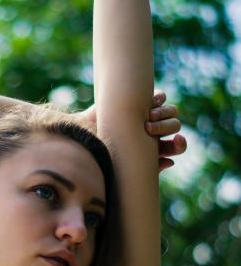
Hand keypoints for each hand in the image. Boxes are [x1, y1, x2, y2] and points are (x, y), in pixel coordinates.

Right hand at [72, 90, 186, 173]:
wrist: (86, 136)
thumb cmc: (104, 154)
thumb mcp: (126, 165)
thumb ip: (149, 168)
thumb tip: (171, 162)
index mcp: (156, 148)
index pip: (176, 146)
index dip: (180, 144)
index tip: (177, 141)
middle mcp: (155, 131)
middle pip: (174, 125)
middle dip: (166, 127)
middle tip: (149, 129)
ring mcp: (149, 115)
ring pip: (170, 111)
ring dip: (163, 114)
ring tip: (148, 117)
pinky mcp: (140, 102)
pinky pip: (160, 97)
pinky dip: (160, 98)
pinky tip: (152, 103)